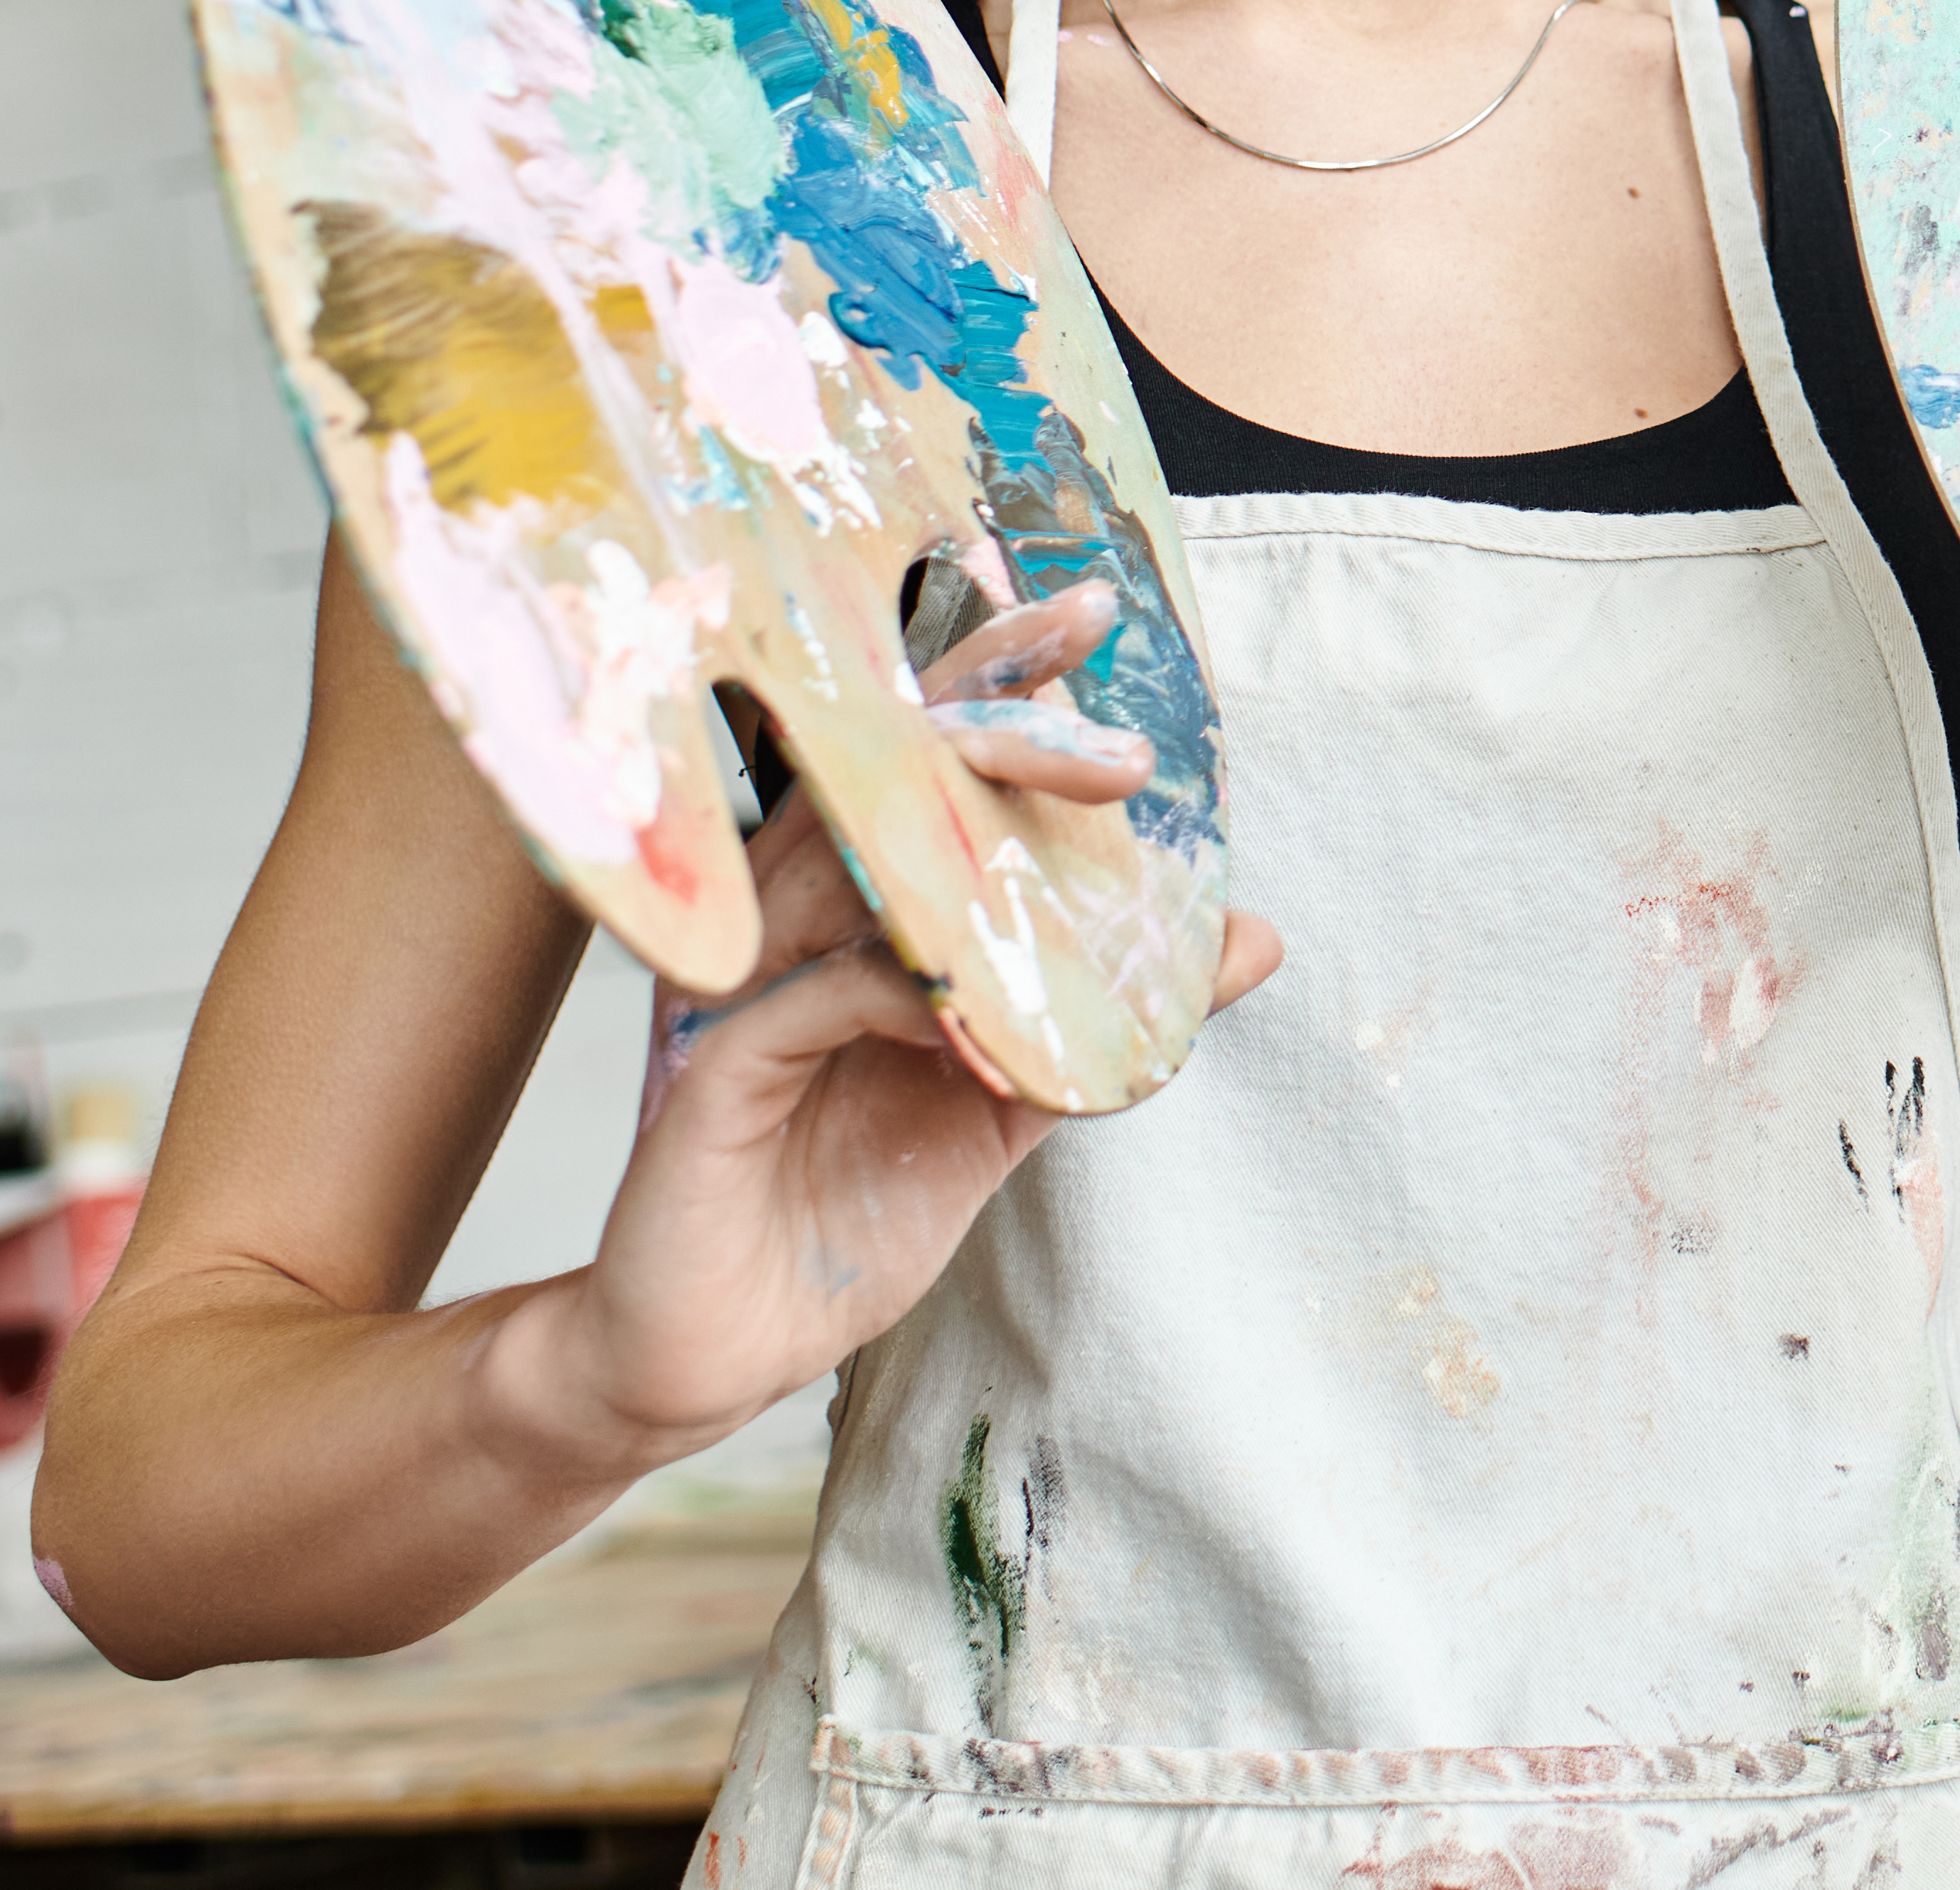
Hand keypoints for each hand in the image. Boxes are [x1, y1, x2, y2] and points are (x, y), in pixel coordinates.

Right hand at [490, 581, 1282, 1475]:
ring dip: (958, 831)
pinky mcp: (707, 1076)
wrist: (726, 1348)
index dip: (992, 677)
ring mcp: (735, 989)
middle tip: (1093, 655)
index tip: (1092, 611)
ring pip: (838, 864)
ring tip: (1086, 792)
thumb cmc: (849, 1204)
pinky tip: (966, 1006)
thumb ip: (1109, 1016)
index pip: (914, 762)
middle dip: (985, 705)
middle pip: (873, 774)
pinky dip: (896, 991)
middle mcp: (780, 923)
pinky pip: (807, 1003)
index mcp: (842, 909)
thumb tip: (1252, 938)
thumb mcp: (1008, 1100)